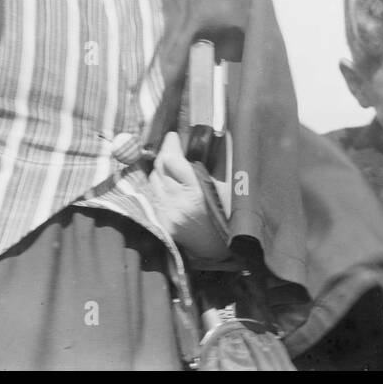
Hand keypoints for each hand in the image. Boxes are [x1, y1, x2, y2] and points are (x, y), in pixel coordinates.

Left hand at [146, 131, 230, 261]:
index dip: (170, 144)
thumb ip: (219, 160)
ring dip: (160, 171)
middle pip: (159, 168)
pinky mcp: (161, 223)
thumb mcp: (229, 185)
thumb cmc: (230, 215)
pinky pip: (153, 196)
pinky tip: (169, 185)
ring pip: (152, 181)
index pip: (171, 160)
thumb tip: (215, 135)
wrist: (222, 248)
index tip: (174, 135)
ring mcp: (166, 215)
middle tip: (172, 147)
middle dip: (165, 154)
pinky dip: (158, 187)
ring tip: (172, 167)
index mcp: (195, 192)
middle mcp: (176, 203)